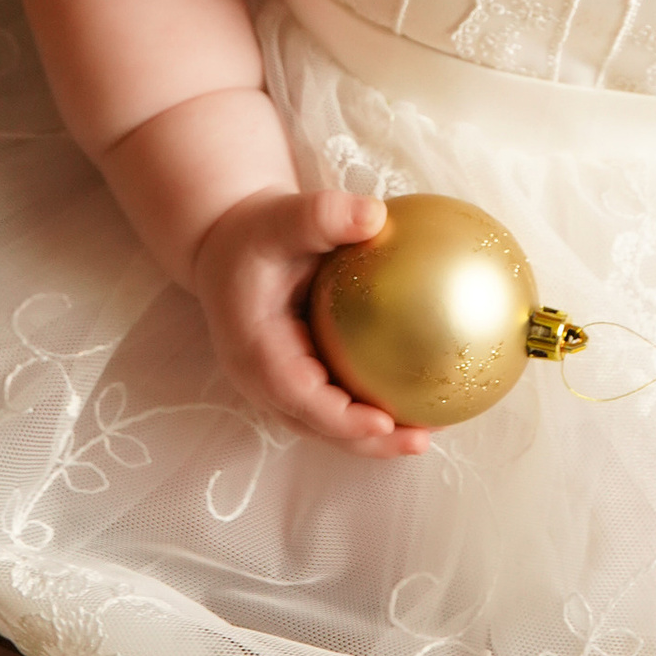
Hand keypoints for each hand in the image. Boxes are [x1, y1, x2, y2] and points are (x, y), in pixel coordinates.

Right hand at [191, 188, 433, 460]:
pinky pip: (336, 399)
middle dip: (367, 441)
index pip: (297, 396)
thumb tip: (376, 214)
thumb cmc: (255, 229)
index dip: (339, 417)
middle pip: (317, 424)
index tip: (383, 421)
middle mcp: (261, 379)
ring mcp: (277, 384)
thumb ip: (322, 215)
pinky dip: (372, 404)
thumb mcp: (280, 216)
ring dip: (375, 434)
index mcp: (253, 349)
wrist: (225, 245)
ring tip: (430, 431)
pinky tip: (422, 394)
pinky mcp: (295, 378)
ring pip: (328, 422)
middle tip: (421, 440)